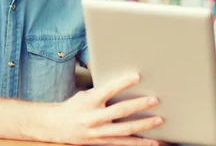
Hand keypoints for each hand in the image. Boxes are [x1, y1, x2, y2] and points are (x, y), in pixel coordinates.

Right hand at [45, 73, 163, 144]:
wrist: (56, 126)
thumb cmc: (74, 107)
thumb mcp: (85, 95)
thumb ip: (103, 92)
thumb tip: (126, 84)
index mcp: (89, 101)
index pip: (108, 90)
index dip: (123, 83)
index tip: (137, 76)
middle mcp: (94, 118)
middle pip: (119, 111)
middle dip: (138, 106)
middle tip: (155, 100)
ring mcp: (98, 133)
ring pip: (124, 130)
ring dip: (143, 126)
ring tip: (159, 121)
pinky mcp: (102, 142)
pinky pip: (123, 144)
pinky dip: (139, 143)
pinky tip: (153, 142)